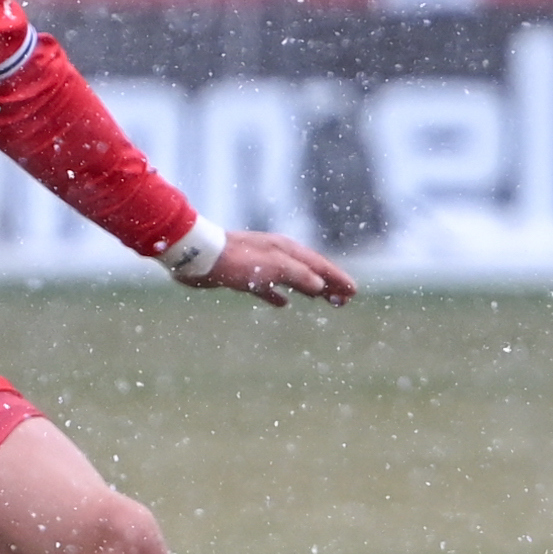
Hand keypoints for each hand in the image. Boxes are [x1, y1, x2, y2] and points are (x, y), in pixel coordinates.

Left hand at [191, 230, 355, 308]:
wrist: (199, 256)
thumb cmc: (236, 260)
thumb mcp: (273, 267)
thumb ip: (298, 275)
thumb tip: (320, 285)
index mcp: (287, 250)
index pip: (319, 266)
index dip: (337, 279)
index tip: (353, 292)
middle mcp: (277, 255)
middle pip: (310, 271)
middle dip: (329, 285)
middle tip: (345, 300)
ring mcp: (261, 264)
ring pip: (292, 278)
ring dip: (309, 289)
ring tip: (324, 300)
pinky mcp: (244, 276)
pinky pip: (268, 286)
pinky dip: (278, 294)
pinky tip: (283, 303)